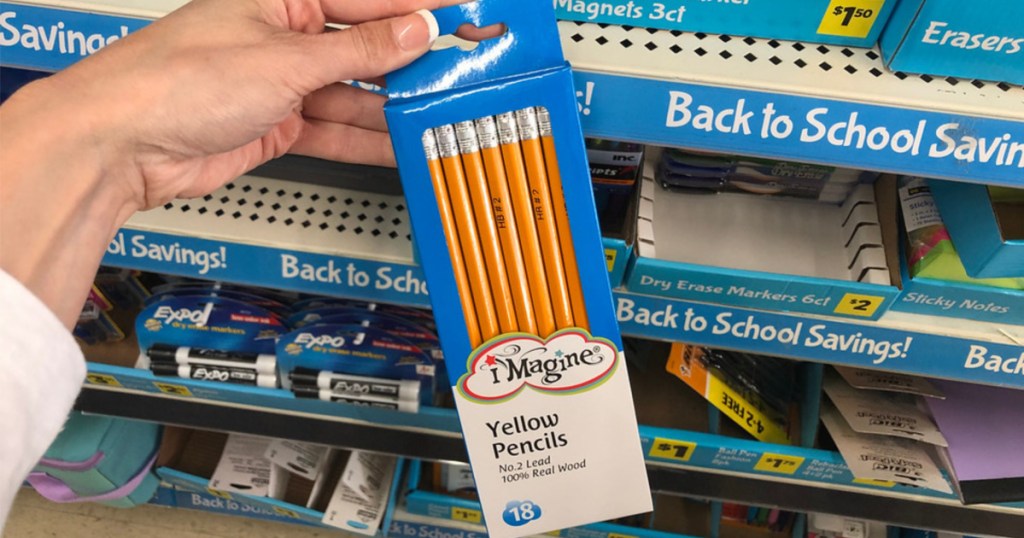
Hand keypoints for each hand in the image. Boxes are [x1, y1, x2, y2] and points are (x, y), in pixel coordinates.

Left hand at [0, 0, 450, 324]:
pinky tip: (397, 144)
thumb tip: (414, 30)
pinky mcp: (275, 125)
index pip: (368, 0)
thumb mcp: (287, 61)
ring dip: (392, 110)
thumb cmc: (175, 82)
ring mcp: (279, 83)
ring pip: (352, 94)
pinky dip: (364, 141)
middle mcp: (283, 36)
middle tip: (461, 77)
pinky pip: (333, 130)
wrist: (121, 145)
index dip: (419, 10)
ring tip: (437, 116)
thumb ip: (359, 51)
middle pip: (364, 49)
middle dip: (411, 66)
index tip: (465, 19)